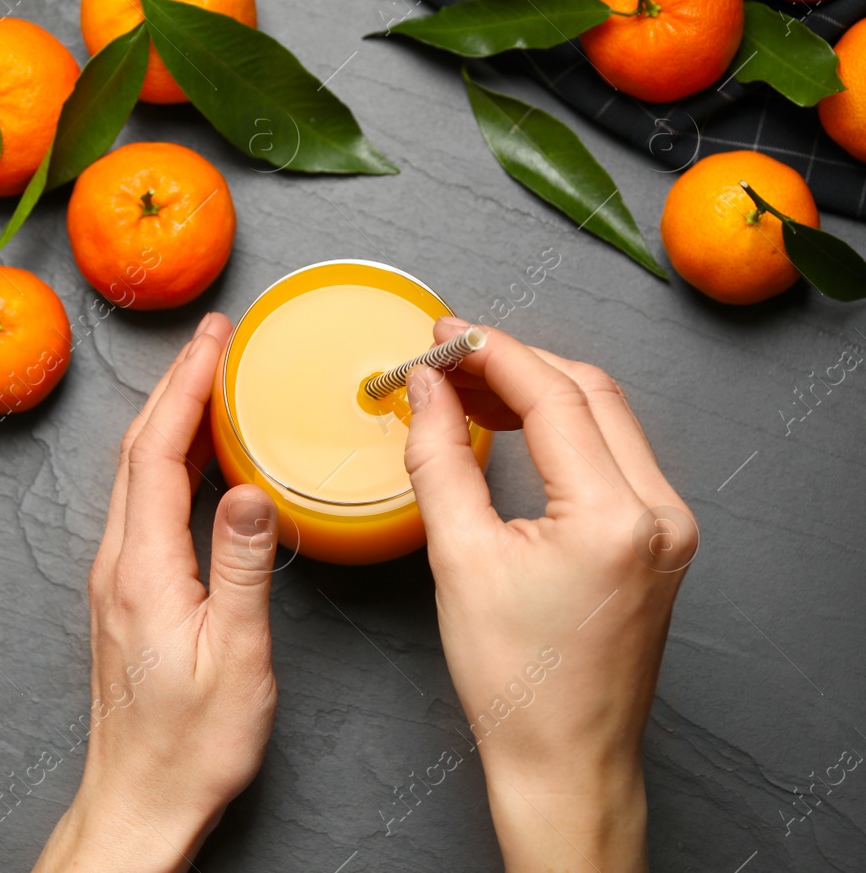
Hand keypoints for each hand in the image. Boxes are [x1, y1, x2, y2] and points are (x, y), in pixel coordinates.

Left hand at [33, 312, 281, 872]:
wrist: (138, 798)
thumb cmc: (190, 743)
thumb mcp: (236, 657)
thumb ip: (242, 567)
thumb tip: (250, 488)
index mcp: (142, 568)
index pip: (158, 451)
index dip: (185, 386)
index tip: (213, 339)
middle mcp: (117, 562)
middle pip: (138, 450)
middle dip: (175, 384)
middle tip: (213, 339)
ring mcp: (115, 577)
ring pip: (136, 474)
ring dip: (170, 418)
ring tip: (209, 379)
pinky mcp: (124, 593)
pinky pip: (142, 505)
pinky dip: (170, 462)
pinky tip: (200, 460)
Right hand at [404, 317, 696, 872]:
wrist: (564, 758)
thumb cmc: (514, 680)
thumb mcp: (458, 559)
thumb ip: (438, 458)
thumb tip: (424, 390)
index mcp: (614, 517)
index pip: (554, 397)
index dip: (491, 351)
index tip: (440, 333)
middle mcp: (659, 513)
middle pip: (589, 393)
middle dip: (513, 362)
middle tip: (445, 356)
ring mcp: (668, 526)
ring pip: (605, 417)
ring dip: (536, 391)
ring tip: (464, 387)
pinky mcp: (659, 540)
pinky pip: (612, 454)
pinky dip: (559, 427)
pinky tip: (508, 427)